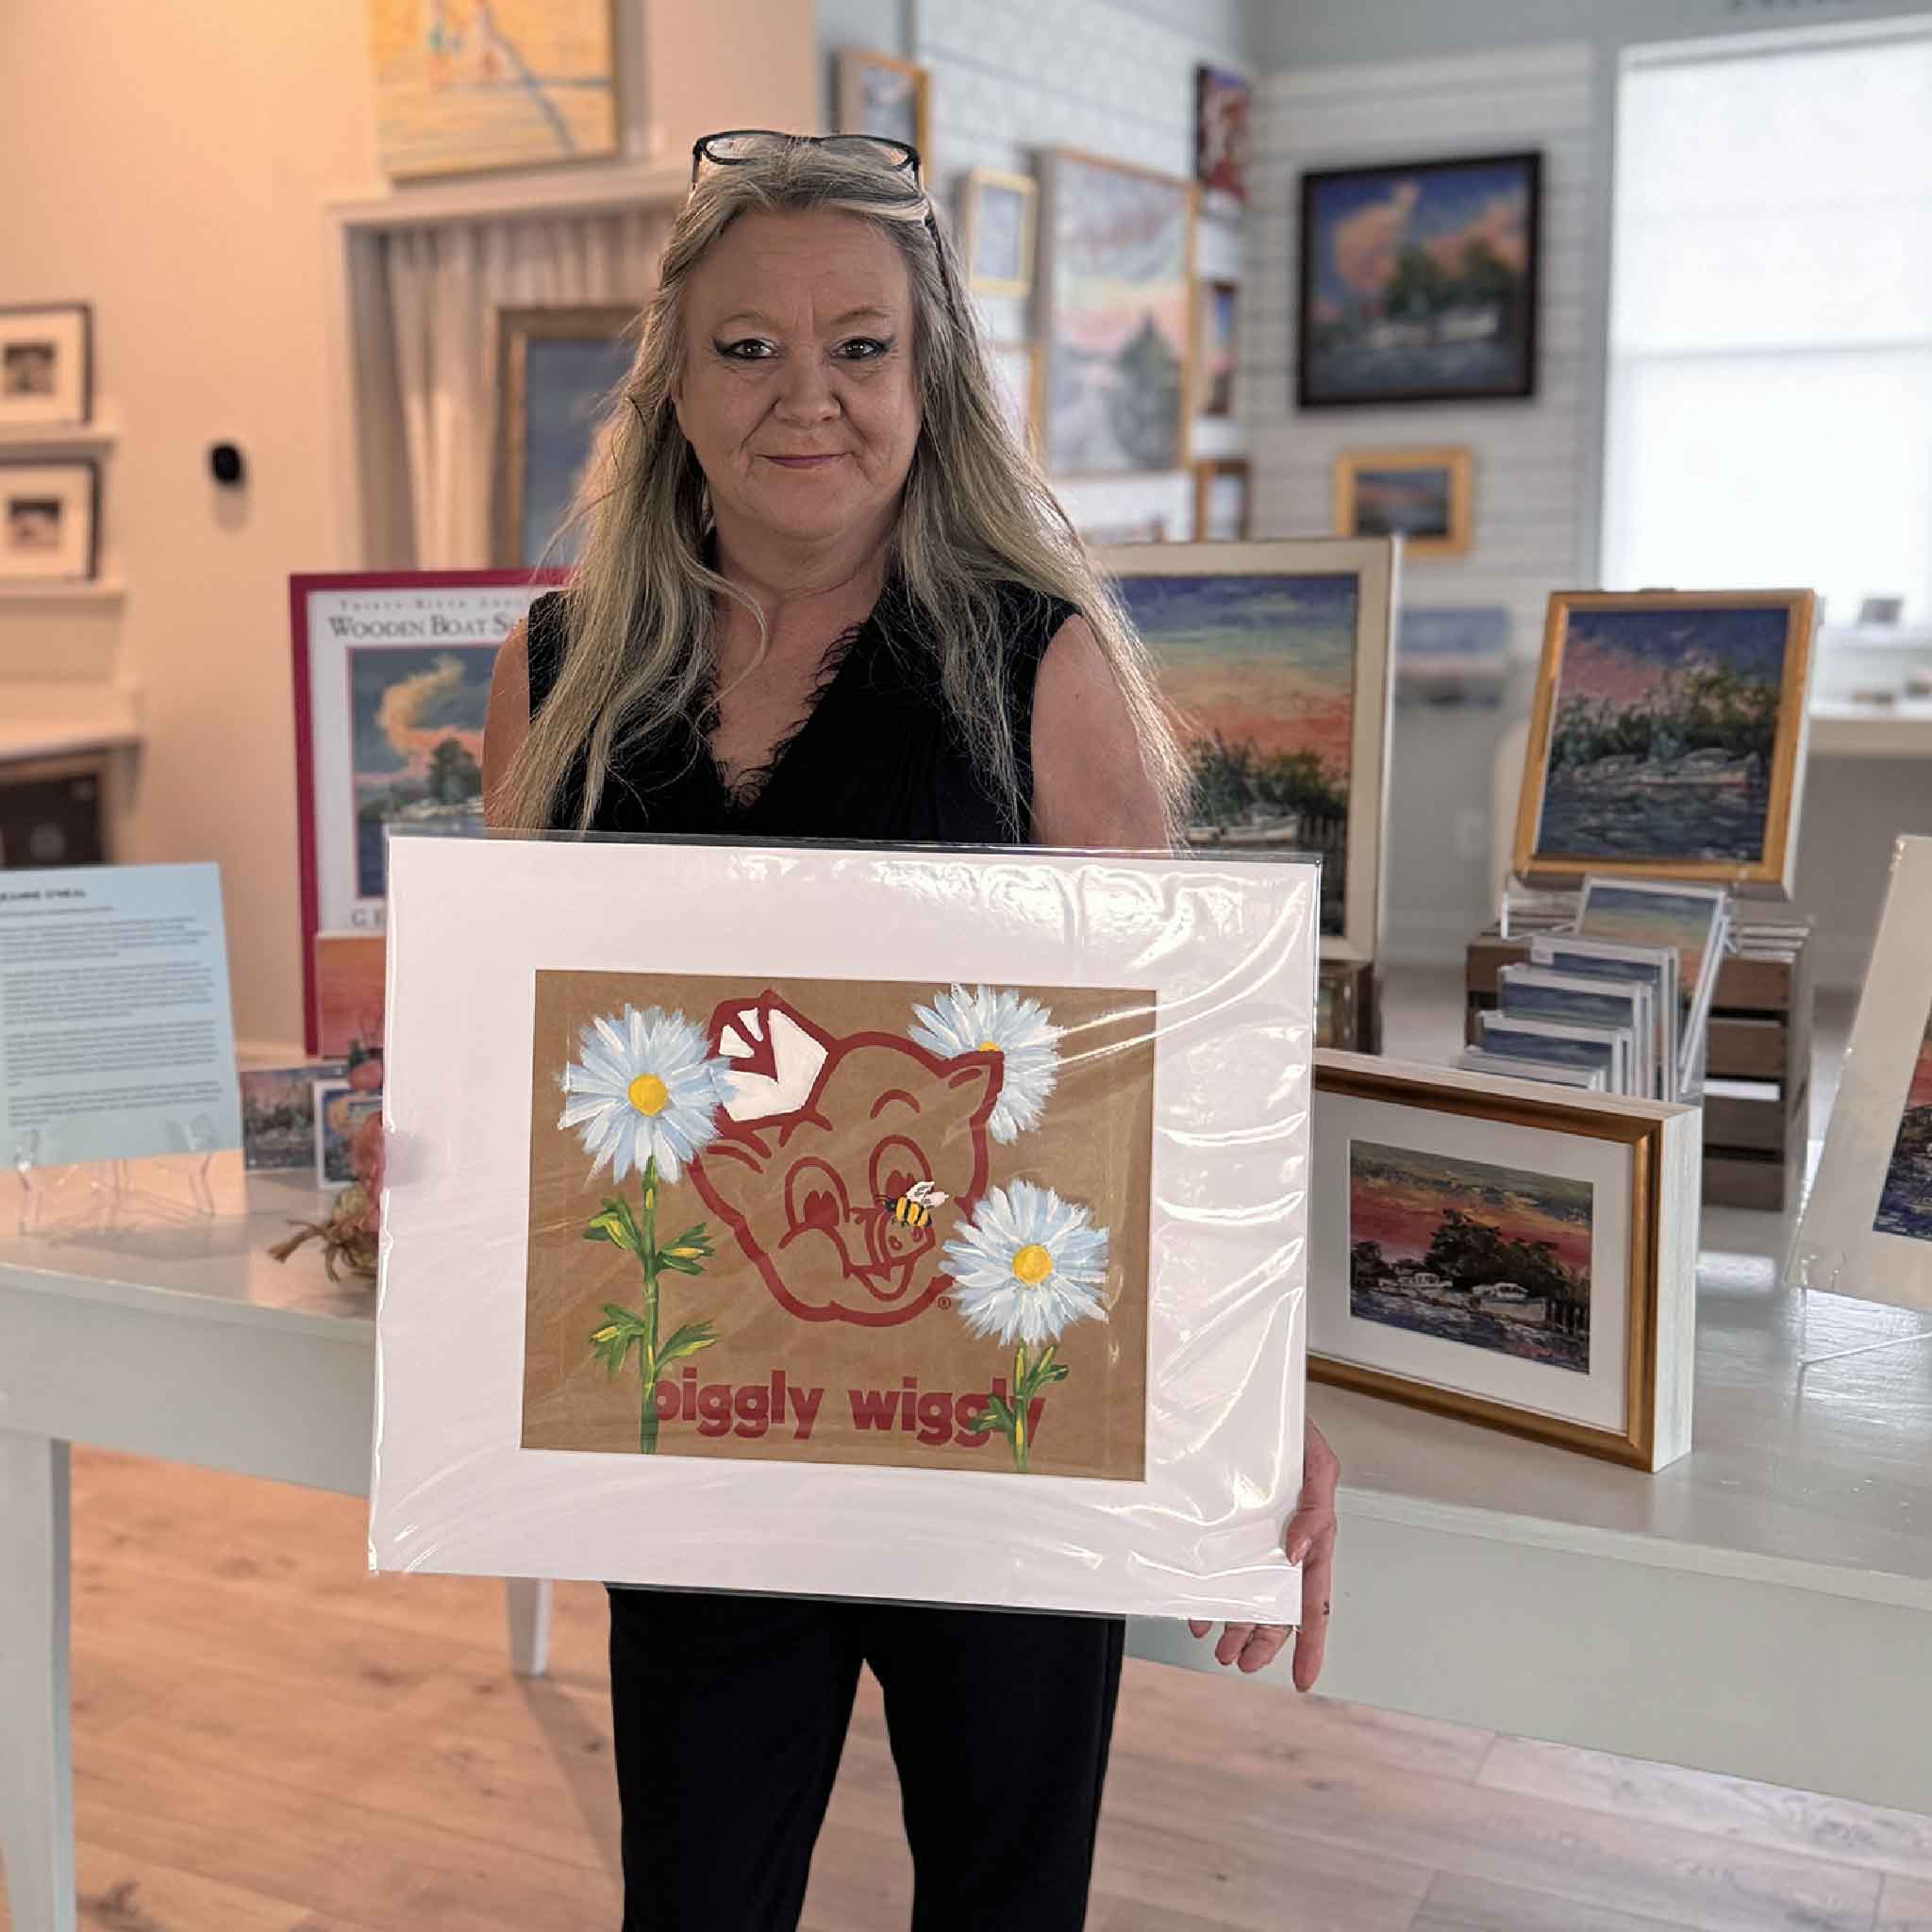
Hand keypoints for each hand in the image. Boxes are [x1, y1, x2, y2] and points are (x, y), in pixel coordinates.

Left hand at [1189, 1417, 1338, 1688]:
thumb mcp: (1316, 1464)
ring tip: (1220, 1648)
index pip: (1314, 1599)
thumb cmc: (1294, 1429)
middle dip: (1262, 1641)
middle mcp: (1285, 1543)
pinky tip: (1199, 1609)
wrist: (1253, 1398)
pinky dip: (1211, 1592)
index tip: (1302, 1679)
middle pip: (1278, 1606)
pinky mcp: (1228, 1525)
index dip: (1311, 1642)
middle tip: (1240, 1662)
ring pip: (1249, 1592)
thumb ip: (1314, 1509)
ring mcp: (1256, 1536)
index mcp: (1313, 1536)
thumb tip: (1296, 1552)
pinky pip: (1221, 1566)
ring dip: (1236, 1625)